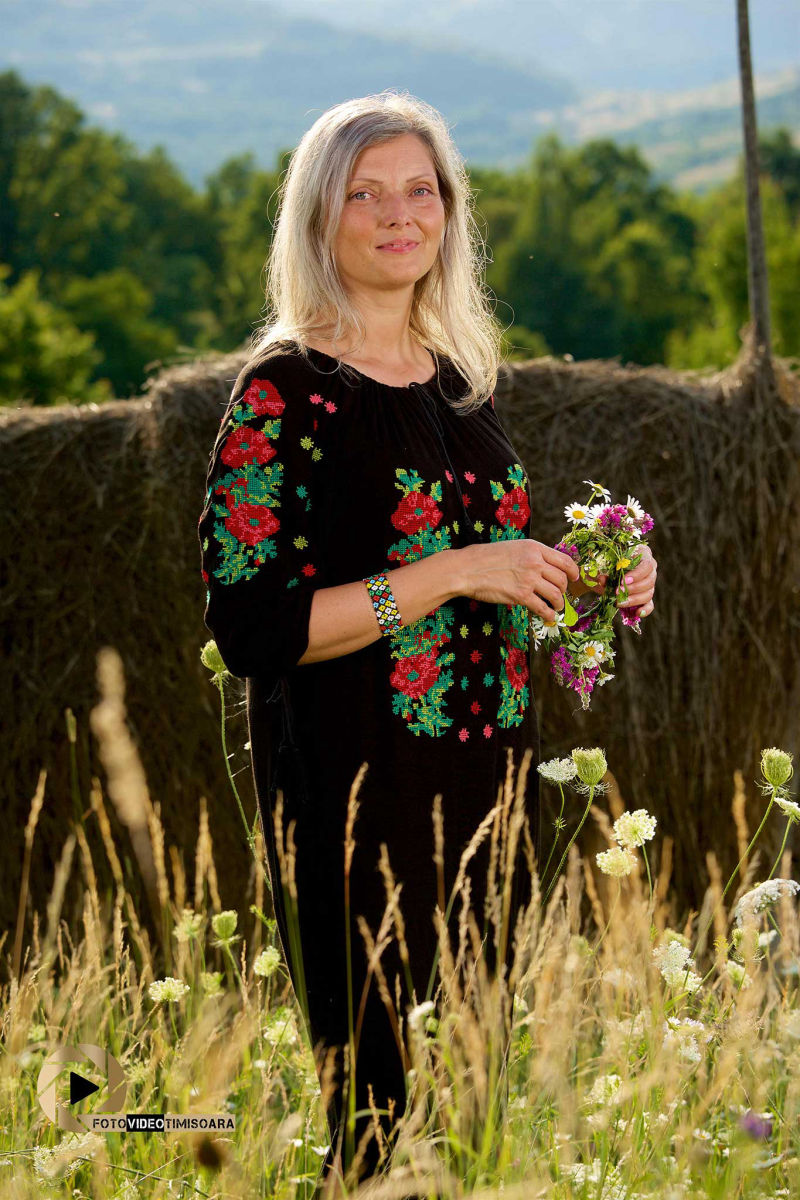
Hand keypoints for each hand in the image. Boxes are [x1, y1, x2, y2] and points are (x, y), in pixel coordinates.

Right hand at [459, 539, 579, 620]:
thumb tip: (546, 568)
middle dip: (564, 590)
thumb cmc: (486, 558)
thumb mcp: (513, 548)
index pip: (564, 560)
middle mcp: (535, 562)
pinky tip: (547, 616)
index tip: (574, 578)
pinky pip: (542, 608)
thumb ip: (531, 555)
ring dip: (558, 604)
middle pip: (562, 580)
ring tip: (555, 607)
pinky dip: (548, 614)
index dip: (573, 572)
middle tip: (559, 595)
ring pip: (556, 595)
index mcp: (534, 548)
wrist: (467, 569)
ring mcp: (528, 579)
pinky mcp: (520, 596)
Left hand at [585, 544, 656, 617]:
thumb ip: (605, 569)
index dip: (637, 575)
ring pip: (649, 593)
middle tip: (616, 592)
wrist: (602, 570)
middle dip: (633, 589)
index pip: (647, 565)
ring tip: (618, 602)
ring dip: (633, 600)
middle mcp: (650, 569)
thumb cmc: (606, 561)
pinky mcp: (645, 596)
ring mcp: (649, 583)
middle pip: (650, 581)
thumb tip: (602, 579)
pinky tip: (637, 613)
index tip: (623, 581)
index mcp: (643, 554)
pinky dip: (645, 610)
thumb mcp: (604, 562)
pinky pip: (649, 604)